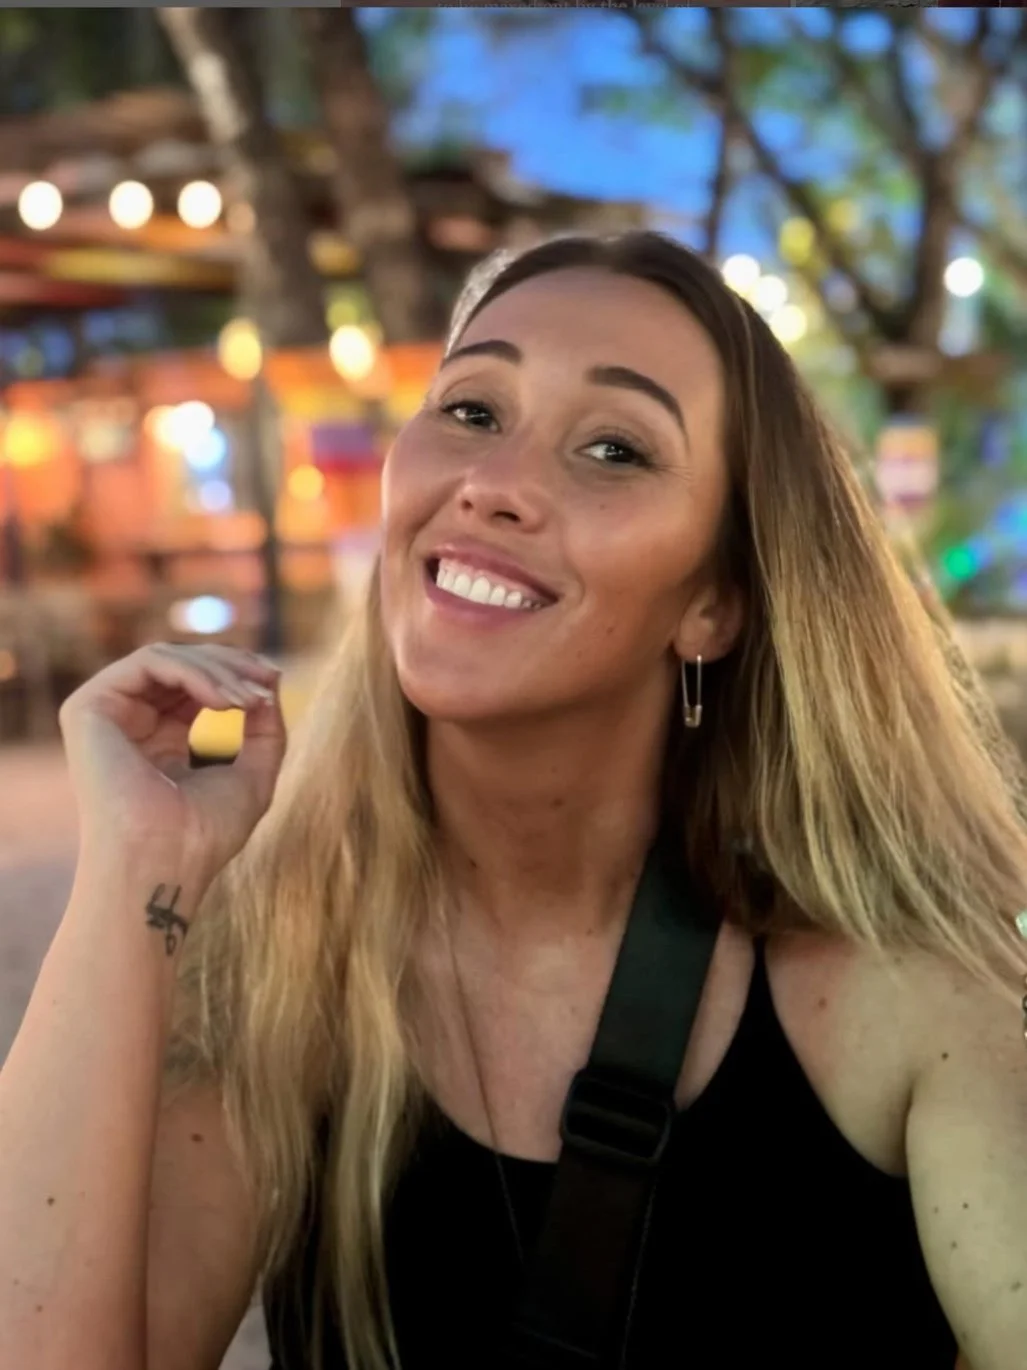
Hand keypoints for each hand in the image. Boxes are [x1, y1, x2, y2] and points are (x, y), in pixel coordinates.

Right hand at [59, 643, 287, 890]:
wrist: (165, 863)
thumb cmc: (204, 835)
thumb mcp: (252, 774)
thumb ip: (264, 730)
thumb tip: (269, 684)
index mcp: (158, 740)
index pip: (194, 684)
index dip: (235, 674)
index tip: (272, 682)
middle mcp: (128, 724)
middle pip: (181, 663)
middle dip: (231, 665)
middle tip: (268, 680)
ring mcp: (104, 715)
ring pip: (167, 657)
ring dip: (218, 670)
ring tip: (249, 699)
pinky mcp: (88, 708)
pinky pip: (149, 662)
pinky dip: (194, 673)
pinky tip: (223, 702)